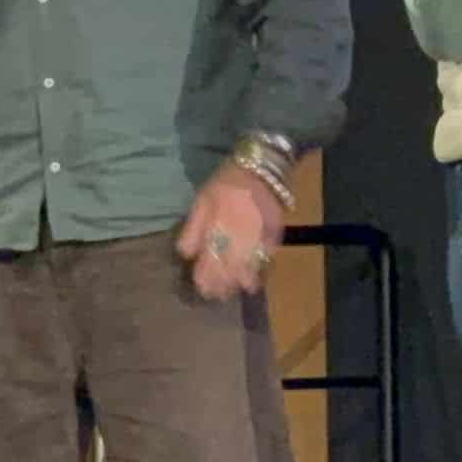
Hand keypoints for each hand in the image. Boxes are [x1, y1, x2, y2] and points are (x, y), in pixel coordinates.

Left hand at [176, 163, 286, 300]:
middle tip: (214, 295)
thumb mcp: (202, 199)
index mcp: (219, 225)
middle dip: (221, 285)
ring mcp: (259, 236)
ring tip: (233, 290)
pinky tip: (252, 279)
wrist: (262, 165)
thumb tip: (186, 255)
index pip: (210, 261)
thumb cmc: (227, 181)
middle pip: (229, 270)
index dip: (205, 278)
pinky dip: (258, 271)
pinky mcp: (275, 235)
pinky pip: (266, 260)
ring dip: (240, 283)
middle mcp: (239, 235)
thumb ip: (193, 228)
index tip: (201, 288)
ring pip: (249, 269)